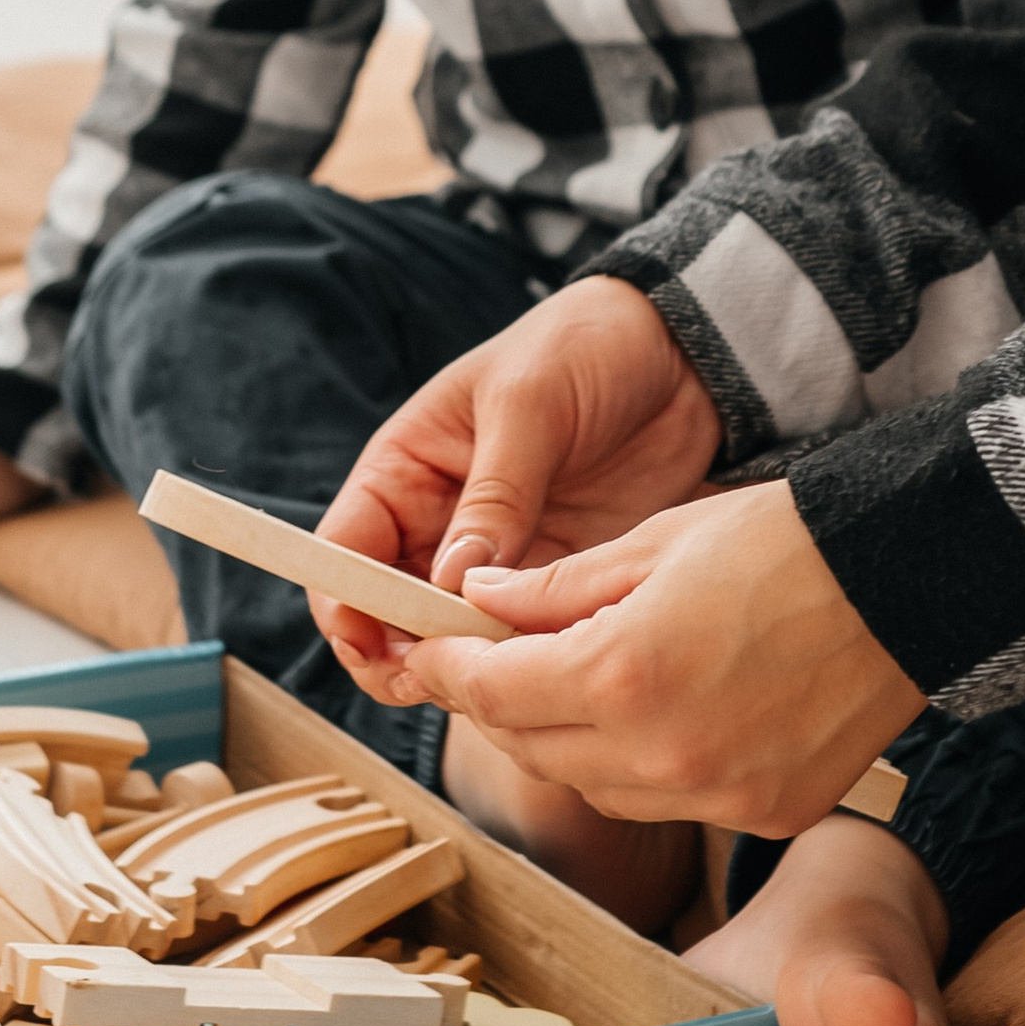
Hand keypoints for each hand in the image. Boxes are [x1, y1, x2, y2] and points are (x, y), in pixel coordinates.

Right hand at [314, 275, 720, 700]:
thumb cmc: (584, 347)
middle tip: (444, 678)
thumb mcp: (529, 405)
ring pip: (454, 636)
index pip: (344, 551)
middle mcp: (437, 522)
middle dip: (405, 654)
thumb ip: (494, 494)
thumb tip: (453, 581)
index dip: (346, 605)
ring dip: (469, 664)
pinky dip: (526, 659)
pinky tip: (548, 667)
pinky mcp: (553, 579)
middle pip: (389, 612)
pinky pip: (522, 635)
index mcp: (405, 469)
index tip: (374, 646)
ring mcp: (496, 557)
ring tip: (503, 677)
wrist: (680, 354)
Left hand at [389, 478, 924, 835]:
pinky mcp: (764, 814)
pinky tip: (659, 714)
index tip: (430, 650)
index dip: (449, 670)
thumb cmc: (786, 542)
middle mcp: (661, 754)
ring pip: (595, 787)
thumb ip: (554, 588)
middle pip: (533, 749)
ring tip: (576, 682)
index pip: (492, 692)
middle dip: (500, 705)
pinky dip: (645, 766)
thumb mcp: (653, 542)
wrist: (911, 580)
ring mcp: (717, 795)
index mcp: (622, 674)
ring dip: (568, 740)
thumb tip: (480, 604)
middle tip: (488, 663)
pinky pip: (670, 802)